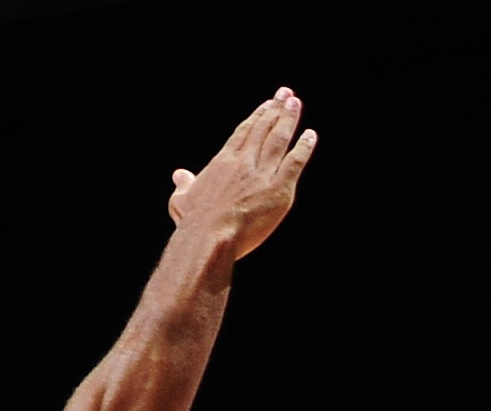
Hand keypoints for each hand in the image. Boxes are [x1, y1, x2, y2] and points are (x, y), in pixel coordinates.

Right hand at [168, 88, 316, 263]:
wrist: (209, 236)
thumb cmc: (193, 222)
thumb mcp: (182, 199)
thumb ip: (184, 184)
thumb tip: (180, 175)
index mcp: (223, 161)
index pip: (244, 132)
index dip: (257, 116)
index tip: (267, 104)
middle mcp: (244, 162)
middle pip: (263, 129)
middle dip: (276, 109)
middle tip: (286, 94)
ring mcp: (262, 174)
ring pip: (279, 140)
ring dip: (288, 119)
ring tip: (296, 103)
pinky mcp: (278, 190)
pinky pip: (295, 163)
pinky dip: (304, 147)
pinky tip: (311, 135)